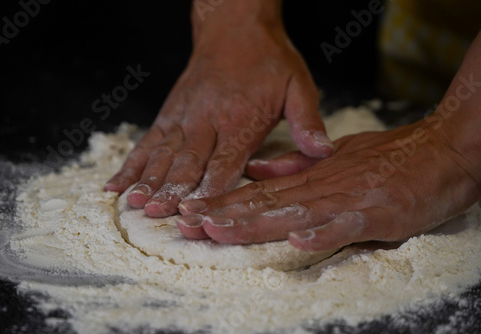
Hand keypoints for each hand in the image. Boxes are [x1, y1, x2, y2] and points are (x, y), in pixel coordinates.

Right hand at [104, 4, 331, 216]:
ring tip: (134, 203)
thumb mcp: (298, 85)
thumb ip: (308, 120)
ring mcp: (185, 116)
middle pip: (188, 161)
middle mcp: (209, 120)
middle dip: (171, 190)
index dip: (211, 189)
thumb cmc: (268, 59)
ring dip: (148, 179)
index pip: (225, 162)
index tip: (198, 213)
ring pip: (163, 152)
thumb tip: (323, 151)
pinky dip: (132, 163)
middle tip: (156, 214)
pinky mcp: (170, 112)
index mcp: (241, 120)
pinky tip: (117, 183)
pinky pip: (147, 140)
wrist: (234, 25)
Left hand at [176, 120, 480, 249]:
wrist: (439, 151)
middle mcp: (320, 187)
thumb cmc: (389, 157)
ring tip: (218, 230)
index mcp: (311, 176)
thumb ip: (295, 165)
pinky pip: (344, 227)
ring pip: (292, 214)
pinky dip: (321, 233)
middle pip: (264, 204)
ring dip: (254, 224)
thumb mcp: (336, 157)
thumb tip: (257, 168)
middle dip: (223, 215)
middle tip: (186, 223)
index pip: (259, 192)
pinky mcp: (375, 214)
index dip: (224, 202)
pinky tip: (296, 241)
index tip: (192, 210)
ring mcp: (345, 200)